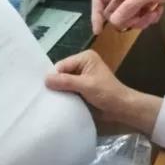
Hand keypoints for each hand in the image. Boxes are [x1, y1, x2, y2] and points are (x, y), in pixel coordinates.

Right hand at [46, 51, 160, 132]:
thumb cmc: (107, 93)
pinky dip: (63, 95)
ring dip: (58, 91)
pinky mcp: (81, 87)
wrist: (121, 107)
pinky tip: (57, 103)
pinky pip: (67, 89)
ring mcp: (82, 76)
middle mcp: (82, 64)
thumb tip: (45, 78)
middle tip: (44, 97)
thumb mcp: (86, 85)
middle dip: (54, 84)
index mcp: (85, 57)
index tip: (44, 90)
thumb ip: (66, 81)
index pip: (62, 65)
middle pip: (61, 73)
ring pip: (63, 82)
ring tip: (49, 101)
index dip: (53, 77)